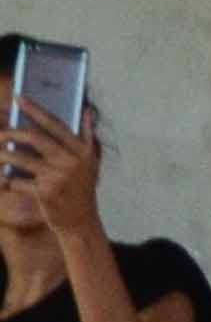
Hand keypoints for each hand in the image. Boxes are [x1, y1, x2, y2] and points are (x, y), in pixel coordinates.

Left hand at [1, 100, 101, 238]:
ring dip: (3, 156)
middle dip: (12, 133)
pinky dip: (8, 181)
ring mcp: (57, 177)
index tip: (19, 98)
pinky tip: (6, 181)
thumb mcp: (91, 164)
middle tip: (0, 134)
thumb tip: (87, 111)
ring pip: (19, 158)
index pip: (55, 125)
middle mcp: (71, 162)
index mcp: (83, 152)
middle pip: (34, 138)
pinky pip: (17, 180)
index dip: (35, 110)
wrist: (81, 223)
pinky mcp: (44, 192)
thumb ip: (87, 137)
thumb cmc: (81, 190)